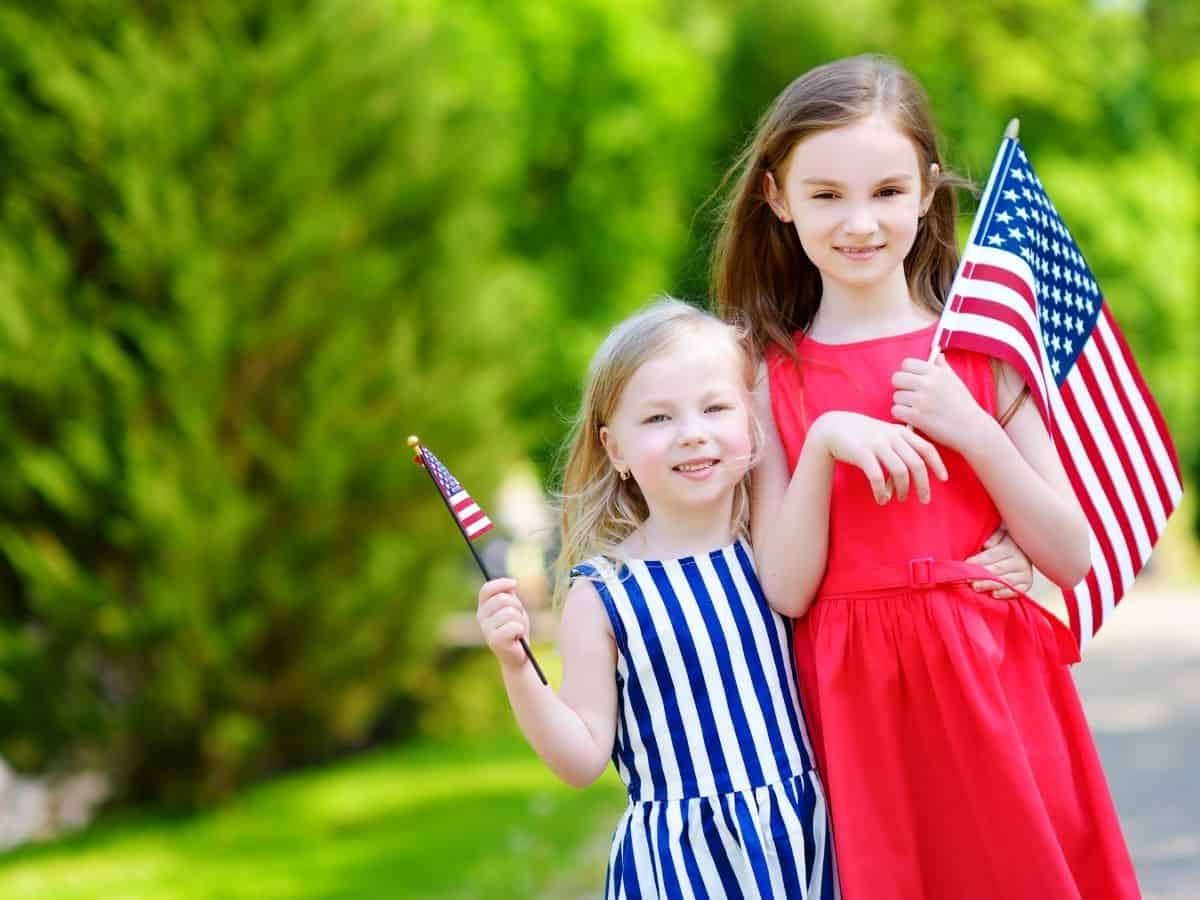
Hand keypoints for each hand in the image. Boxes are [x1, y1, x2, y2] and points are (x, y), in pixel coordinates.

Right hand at [477, 577, 530, 670]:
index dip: (501, 583)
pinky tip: (517, 638)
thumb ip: (510, 596)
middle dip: (517, 606)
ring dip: (520, 620)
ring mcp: (486, 629)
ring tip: (517, 629)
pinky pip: (514, 626)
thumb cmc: (516, 629)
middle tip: (518, 618)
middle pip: (502, 599)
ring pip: (510, 612)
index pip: (486, 589)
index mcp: (483, 607)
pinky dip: (520, 630)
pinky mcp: (494, 641)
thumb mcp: (514, 608)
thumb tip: (511, 585)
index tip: (515, 583)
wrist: (518, 655)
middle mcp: (481, 617)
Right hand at [810, 411, 948, 504]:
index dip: (938, 464)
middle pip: (916, 463)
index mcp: (900, 432)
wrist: (833, 427)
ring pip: (900, 471)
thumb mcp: (884, 433)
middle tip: (925, 499)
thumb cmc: (861, 434)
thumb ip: (901, 444)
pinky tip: (881, 499)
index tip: (943, 479)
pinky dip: (881, 491)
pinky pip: (877, 477)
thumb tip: (916, 467)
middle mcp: (891, 437)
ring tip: (901, 498)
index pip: (926, 448)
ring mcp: (877, 445)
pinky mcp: (862, 454)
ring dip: (903, 489)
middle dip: (923, 484)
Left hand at [890, 354, 991, 451]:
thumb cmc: (963, 405)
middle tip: (910, 396)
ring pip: (896, 396)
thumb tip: (937, 356)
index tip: (912, 381)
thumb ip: (943, 368)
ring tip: (915, 408)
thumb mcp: (955, 381)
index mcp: (936, 373)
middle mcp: (927, 384)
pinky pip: (896, 410)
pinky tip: (912, 417)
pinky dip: (901, 415)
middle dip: (901, 387)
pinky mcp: (916, 416)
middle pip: (897, 378)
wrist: (971, 428)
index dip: (907, 372)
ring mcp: (921, 400)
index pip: (907, 363)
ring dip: (902, 403)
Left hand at [965, 526, 1033, 598]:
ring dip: (990, 585)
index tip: (966, 564)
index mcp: (1011, 547)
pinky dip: (1005, 593)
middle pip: (998, 569)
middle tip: (968, 578)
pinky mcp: (1027, 583)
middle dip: (981, 574)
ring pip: (1006, 581)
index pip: (992, 555)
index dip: (979, 560)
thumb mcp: (1000, 533)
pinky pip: (1017, 591)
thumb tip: (987, 544)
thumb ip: (994, 537)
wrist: (1024, 548)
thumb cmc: (1004, 541)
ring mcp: (1025, 573)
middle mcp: (1021, 561)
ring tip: (975, 586)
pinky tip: (993, 594)